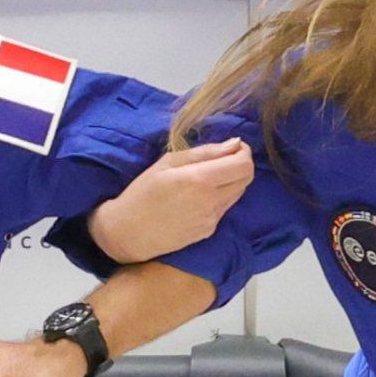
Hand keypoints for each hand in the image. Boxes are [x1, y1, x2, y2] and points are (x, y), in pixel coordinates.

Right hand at [83, 139, 254, 264]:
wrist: (128, 233)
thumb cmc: (142, 193)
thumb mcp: (167, 163)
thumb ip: (205, 152)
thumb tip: (235, 144)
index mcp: (200, 180)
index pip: (244, 164)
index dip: (244, 152)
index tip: (233, 147)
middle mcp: (211, 201)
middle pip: (247, 179)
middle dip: (240, 165)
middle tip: (223, 159)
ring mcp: (212, 219)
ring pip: (238, 193)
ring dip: (231, 181)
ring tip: (207, 177)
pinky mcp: (209, 230)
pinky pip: (225, 207)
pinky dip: (220, 196)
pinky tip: (199, 196)